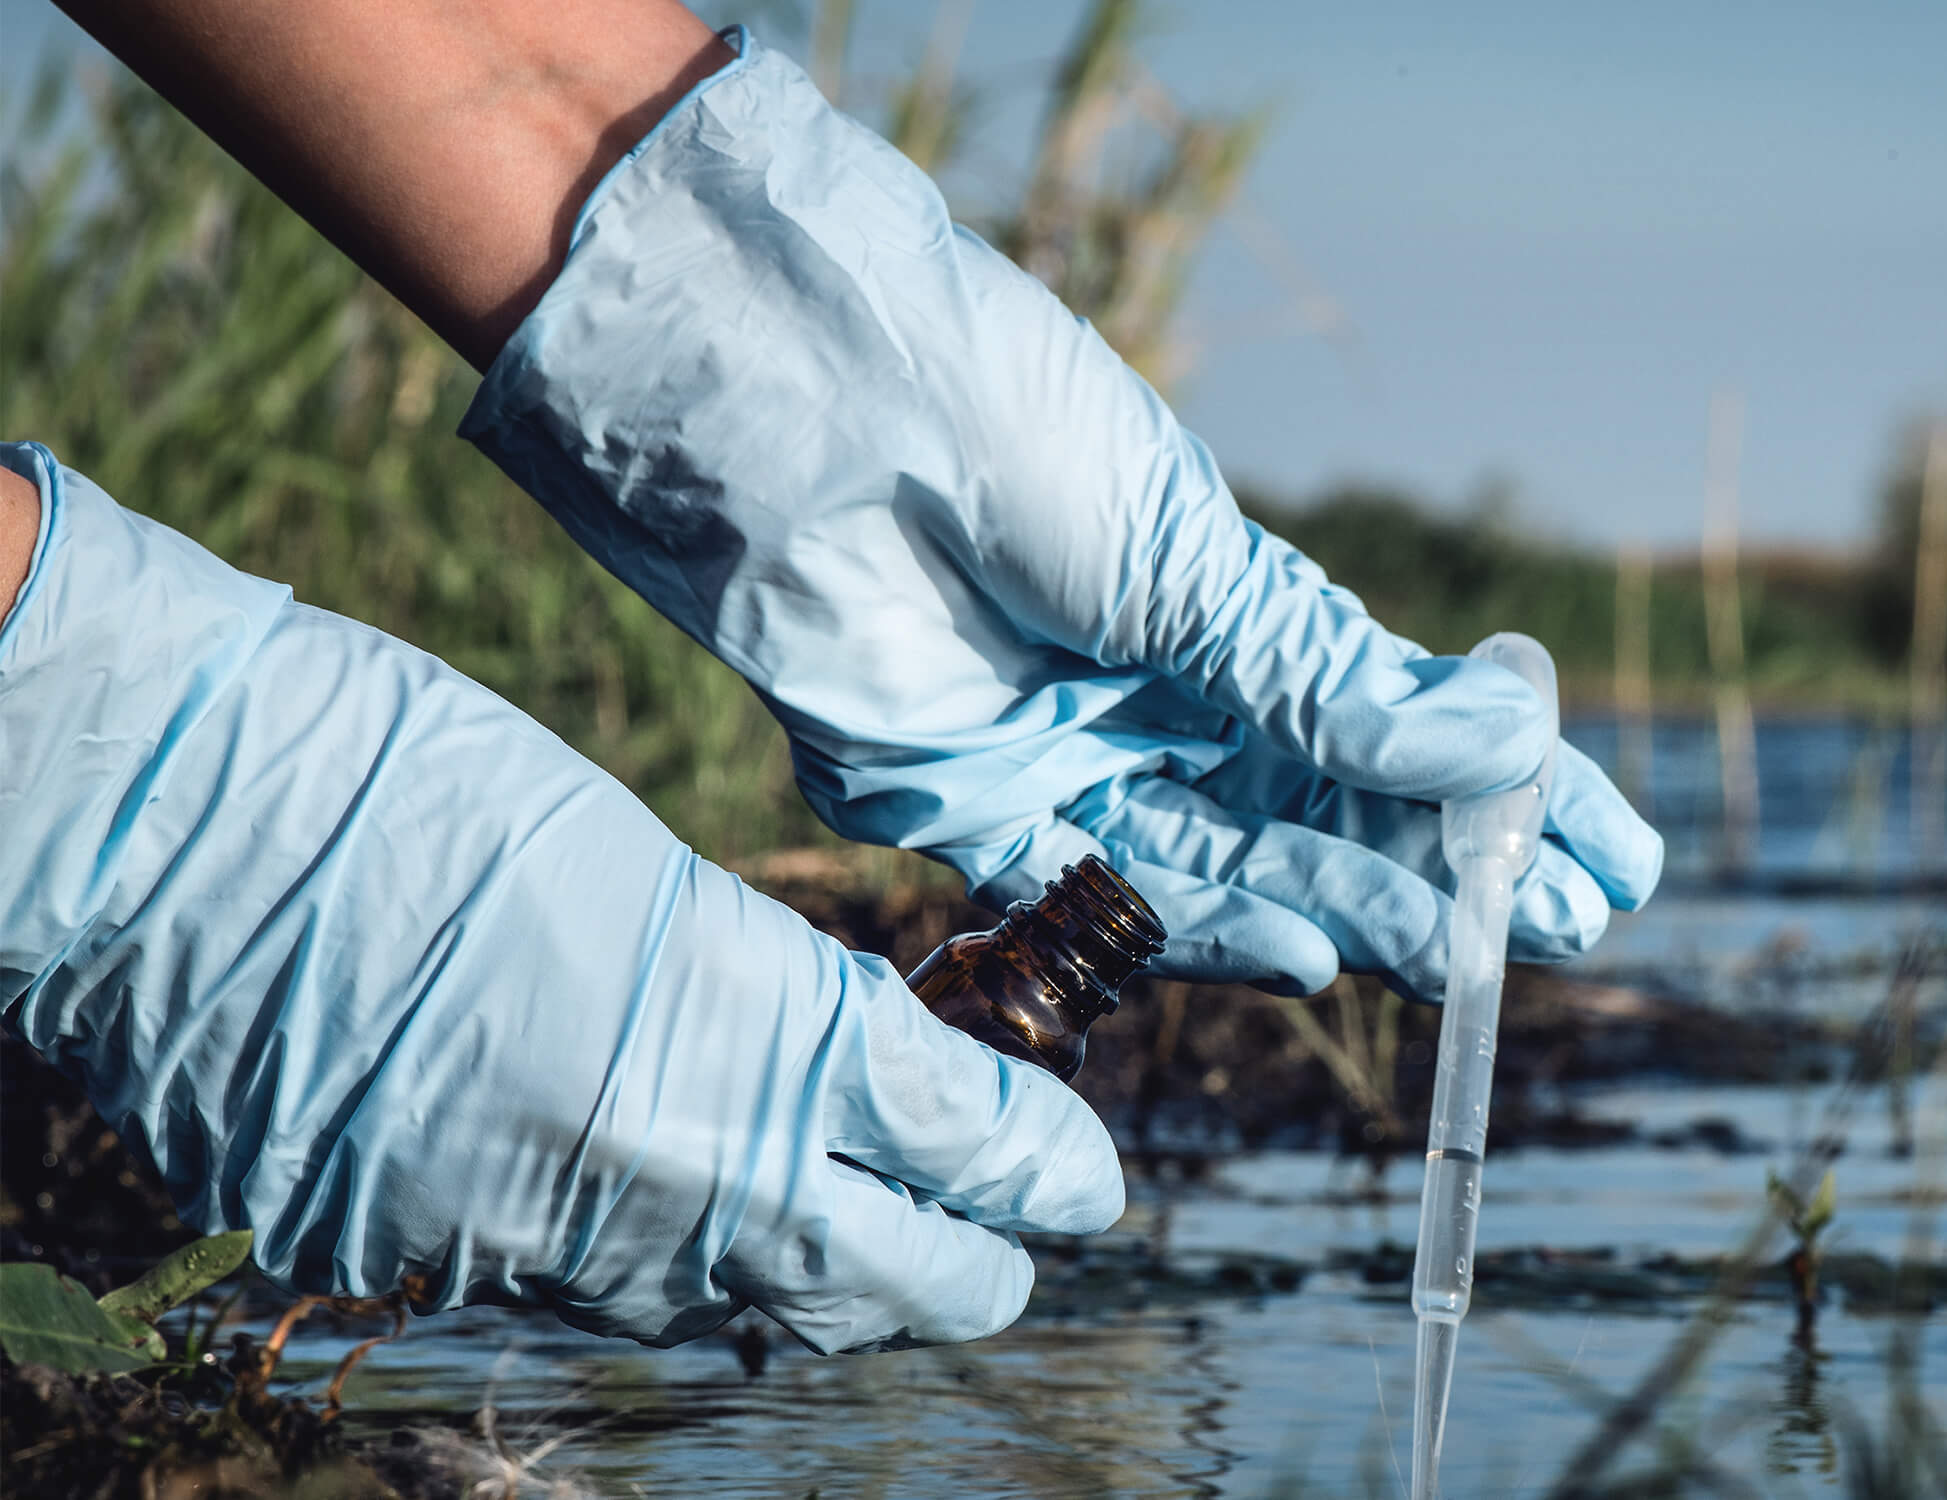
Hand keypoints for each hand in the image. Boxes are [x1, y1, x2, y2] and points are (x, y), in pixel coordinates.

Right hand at [0, 443, 1119, 1351]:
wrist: (171, 826)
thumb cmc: (416, 778)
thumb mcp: (646, 869)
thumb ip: (774, 1000)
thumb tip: (872, 1085)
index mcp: (754, 1038)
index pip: (970, 1148)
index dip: (1048, 1166)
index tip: (1085, 1173)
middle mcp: (670, 1178)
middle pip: (899, 1287)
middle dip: (977, 1261)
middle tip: (1009, 1217)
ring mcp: (542, 1245)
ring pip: (755, 1314)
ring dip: (832, 1277)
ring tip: (870, 1225)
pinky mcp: (428, 1265)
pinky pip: (602, 1302)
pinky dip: (674, 1268)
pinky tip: (684, 1213)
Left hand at [466, 34, 1663, 998]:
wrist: (817, 419)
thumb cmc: (1013, 438)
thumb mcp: (1196, 560)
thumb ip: (1331, 683)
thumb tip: (1510, 746)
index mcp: (1230, 610)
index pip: (1401, 724)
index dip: (1510, 793)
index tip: (1614, 851)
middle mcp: (1166, 695)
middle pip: (1336, 814)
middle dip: (1456, 871)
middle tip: (1567, 928)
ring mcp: (1080, 760)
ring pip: (1249, 868)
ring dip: (1363, 911)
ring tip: (1469, 952)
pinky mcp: (982, 818)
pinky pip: (1120, 900)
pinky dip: (1222, 933)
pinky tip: (1321, 954)